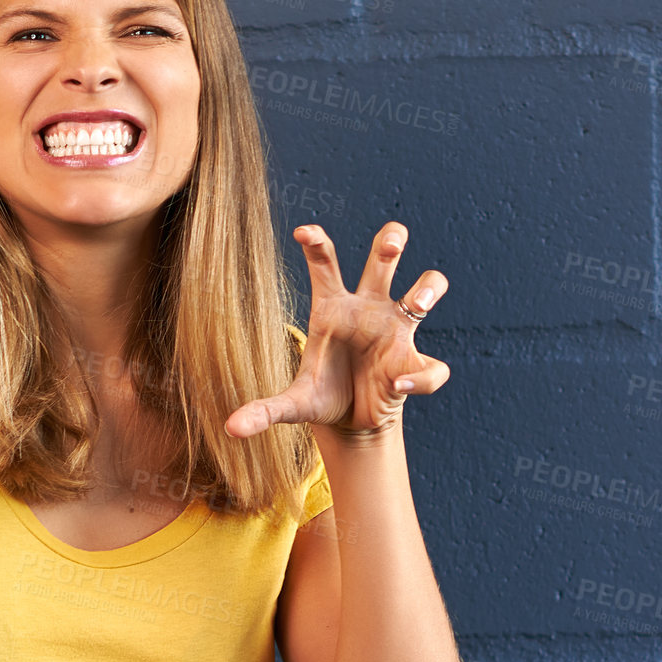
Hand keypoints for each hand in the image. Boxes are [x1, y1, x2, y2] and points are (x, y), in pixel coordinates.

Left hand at [226, 221, 449, 439]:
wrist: (353, 423)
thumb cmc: (323, 397)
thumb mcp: (294, 404)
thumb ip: (265, 410)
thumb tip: (231, 429)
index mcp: (333, 309)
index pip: (326, 265)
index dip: (318, 242)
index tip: (303, 232)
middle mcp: (368, 310)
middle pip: (383, 260)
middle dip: (391, 241)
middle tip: (393, 244)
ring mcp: (396, 330)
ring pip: (426, 289)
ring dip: (429, 288)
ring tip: (420, 301)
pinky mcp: (414, 360)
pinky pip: (430, 366)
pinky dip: (420, 377)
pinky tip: (398, 388)